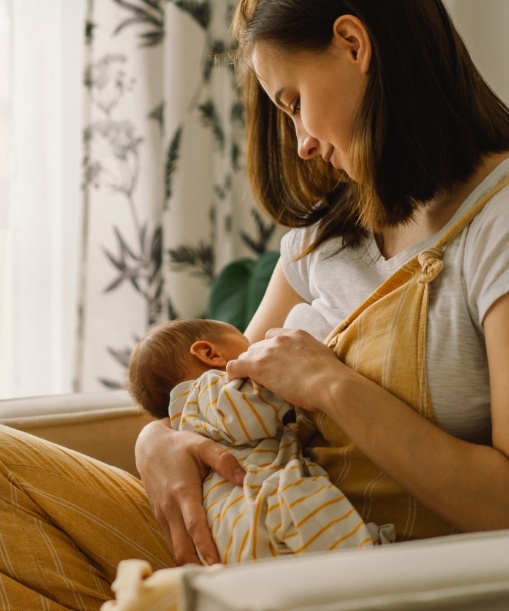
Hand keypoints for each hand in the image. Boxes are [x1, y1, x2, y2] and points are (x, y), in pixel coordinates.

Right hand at [135, 419, 244, 565]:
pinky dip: (183, 552)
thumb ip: (224, 460)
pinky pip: (171, 541)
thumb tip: (244, 479)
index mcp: (182, 491)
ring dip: (190, 562)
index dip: (205, 546)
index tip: (217, 564)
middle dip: (197, 565)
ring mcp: (162, 515)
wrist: (148, 446)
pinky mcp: (160, 517)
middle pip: (181, 547)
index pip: (194, 526)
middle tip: (219, 575)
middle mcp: (169, 508)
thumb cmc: (179, 445)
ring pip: (174, 548)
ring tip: (212, 572)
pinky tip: (198, 559)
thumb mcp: (202, 444)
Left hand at [226, 328, 344, 411]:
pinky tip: (234, 382)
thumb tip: (310, 369)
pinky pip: (235, 366)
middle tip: (261, 375)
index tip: (271, 362)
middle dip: (257, 359)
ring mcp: (267, 351)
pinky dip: (232, 373)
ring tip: (249, 381)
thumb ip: (310, 357)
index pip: (272, 336)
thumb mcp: (321, 358)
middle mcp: (280, 339)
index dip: (269, 349)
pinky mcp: (257, 366)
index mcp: (296, 334)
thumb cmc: (333, 378)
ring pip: (246, 356)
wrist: (329, 383)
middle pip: (257, 346)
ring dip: (247, 367)